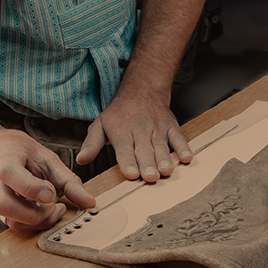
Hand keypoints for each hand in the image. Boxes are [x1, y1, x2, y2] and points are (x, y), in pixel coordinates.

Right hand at [0, 129, 94, 232]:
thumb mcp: (45, 156)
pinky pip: (11, 222)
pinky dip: (31, 223)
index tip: (52, 195)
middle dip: (34, 213)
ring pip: (7, 220)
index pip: (10, 175)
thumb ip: (67, 179)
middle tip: (55, 206)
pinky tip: (43, 212)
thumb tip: (89, 202)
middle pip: (4, 205)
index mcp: (4, 160)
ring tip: (54, 210)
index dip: (32, 188)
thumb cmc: (17, 151)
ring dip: (35, 221)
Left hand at [76, 96, 191, 182]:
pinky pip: (178, 137)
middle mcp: (140, 130)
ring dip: (165, 159)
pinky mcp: (171, 127)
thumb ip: (92, 144)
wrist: (142, 90)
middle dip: (148, 164)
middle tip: (150, 177)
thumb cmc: (120, 113)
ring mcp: (157, 128)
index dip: (128, 162)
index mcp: (121, 132)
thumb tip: (81, 160)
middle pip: (144, 149)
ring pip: (161, 145)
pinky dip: (184, 147)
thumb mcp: (100, 124)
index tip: (131, 174)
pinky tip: (187, 158)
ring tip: (167, 172)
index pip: (124, 149)